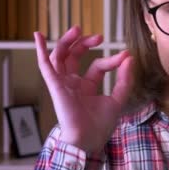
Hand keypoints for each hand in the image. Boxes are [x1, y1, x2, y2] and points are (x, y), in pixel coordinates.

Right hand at [34, 26, 133, 151]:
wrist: (89, 140)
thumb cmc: (100, 126)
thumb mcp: (118, 99)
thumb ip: (124, 79)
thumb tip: (130, 58)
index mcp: (86, 86)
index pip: (97, 65)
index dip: (111, 60)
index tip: (125, 57)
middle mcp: (72, 83)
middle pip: (73, 56)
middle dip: (84, 43)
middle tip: (98, 36)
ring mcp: (62, 83)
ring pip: (59, 56)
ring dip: (66, 41)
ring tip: (77, 29)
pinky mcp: (55, 86)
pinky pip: (45, 66)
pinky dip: (40, 50)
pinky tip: (38, 36)